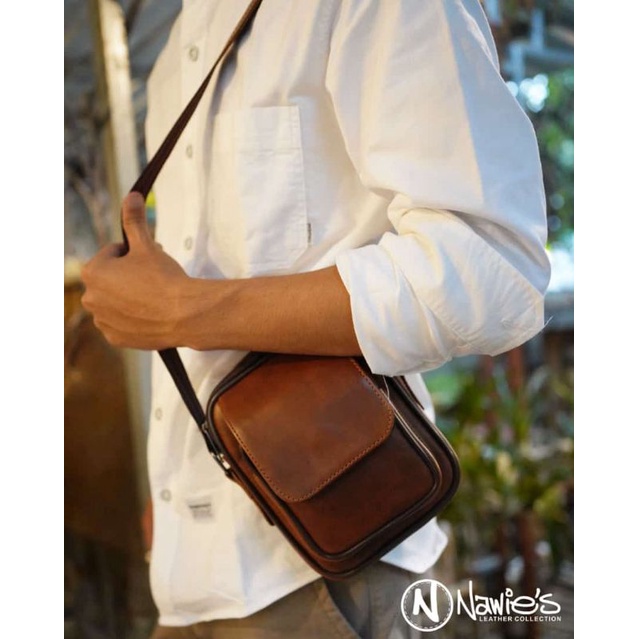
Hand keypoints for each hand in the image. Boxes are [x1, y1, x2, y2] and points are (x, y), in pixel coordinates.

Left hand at [81, 192, 190, 349]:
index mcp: (93, 272)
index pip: (112, 254)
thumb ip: (134, 220)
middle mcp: (90, 298)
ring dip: (128, 298)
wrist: (185, 314)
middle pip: (111, 279)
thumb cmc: (164, 278)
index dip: (133, 254)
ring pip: (116, 302)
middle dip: (128, 276)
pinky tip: (150, 315)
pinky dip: (133, 319)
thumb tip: (131, 195)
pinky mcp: (116, 338)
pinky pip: (121, 324)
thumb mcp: (147, 245)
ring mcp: (103, 321)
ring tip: (153, 298)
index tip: (149, 261)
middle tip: (153, 279)